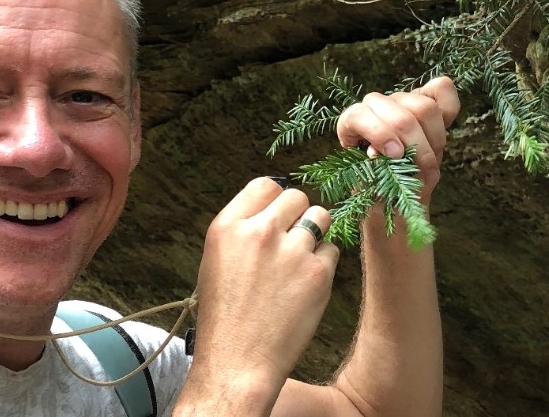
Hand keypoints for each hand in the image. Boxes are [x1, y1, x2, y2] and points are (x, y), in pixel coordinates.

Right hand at [183, 178, 338, 413]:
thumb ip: (242, 231)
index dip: (275, 199)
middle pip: (296, 196)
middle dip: (298, 214)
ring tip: (300, 261)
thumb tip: (273, 210)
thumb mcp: (216, 262)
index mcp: (227, 227)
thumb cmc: (224, 317)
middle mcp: (260, 232)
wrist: (238, 362)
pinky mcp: (318, 273)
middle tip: (292, 239)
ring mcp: (291, 251)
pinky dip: (324, 264)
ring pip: (321, 217)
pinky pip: (333, 250)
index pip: (265, 185)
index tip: (278, 215)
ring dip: (315, 234)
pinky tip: (306, 284)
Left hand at [336, 76, 459, 204]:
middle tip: (423, 170)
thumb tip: (377, 152)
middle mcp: (374, 105)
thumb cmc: (378, 188)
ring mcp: (400, 99)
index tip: (395, 156)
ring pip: (425, 106)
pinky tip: (444, 128)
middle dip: (417, 145)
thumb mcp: (371, 186)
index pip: (359, 116)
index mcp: (351, 123)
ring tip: (432, 161)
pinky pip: (442, 89)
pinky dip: (449, 108)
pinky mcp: (425, 98)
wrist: (394, 190)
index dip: (380, 134)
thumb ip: (372, 170)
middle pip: (401, 114)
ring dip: (434, 138)